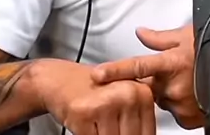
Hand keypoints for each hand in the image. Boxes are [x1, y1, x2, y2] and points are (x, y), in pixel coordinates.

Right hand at [33, 58, 155, 134]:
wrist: (62, 80)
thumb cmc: (95, 91)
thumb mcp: (125, 100)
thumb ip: (138, 121)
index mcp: (143, 93)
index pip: (147, 134)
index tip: (125, 131)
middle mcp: (128, 95)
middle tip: (107, 125)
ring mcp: (107, 103)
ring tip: (98, 123)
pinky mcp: (86, 113)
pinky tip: (87, 123)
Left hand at [91, 26, 202, 129]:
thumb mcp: (186, 36)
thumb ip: (159, 37)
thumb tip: (141, 32)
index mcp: (170, 63)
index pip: (136, 66)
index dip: (115, 70)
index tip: (97, 75)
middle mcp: (172, 86)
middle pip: (149, 86)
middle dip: (155, 80)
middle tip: (175, 71)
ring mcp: (180, 104)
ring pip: (162, 100)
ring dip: (169, 92)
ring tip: (189, 80)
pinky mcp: (188, 119)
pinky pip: (176, 113)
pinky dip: (180, 105)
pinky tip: (193, 93)